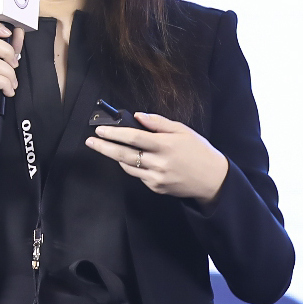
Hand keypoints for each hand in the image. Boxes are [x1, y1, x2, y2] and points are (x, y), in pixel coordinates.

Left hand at [86, 111, 228, 203]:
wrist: (212, 179)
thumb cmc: (198, 150)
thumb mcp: (182, 130)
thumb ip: (158, 123)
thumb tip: (137, 116)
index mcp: (165, 145)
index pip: (134, 137)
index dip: (114, 133)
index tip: (100, 129)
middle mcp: (159, 163)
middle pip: (124, 155)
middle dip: (104, 147)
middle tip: (90, 141)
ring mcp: (156, 178)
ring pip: (127, 167)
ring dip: (114, 157)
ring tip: (105, 146)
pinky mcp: (156, 188)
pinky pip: (137, 176)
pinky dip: (131, 166)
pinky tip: (128, 159)